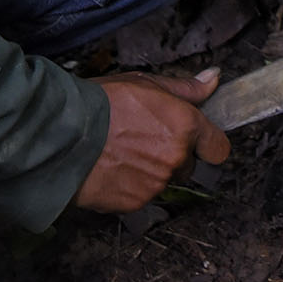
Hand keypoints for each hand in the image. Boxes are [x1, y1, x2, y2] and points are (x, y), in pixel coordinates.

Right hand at [73, 69, 229, 212]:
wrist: (64, 133)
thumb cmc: (101, 103)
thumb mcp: (145, 83)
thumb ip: (185, 88)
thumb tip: (213, 79)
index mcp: (185, 125)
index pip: (218, 148)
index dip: (208, 144)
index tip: (198, 141)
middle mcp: (176, 157)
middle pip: (188, 165)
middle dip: (173, 156)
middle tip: (144, 140)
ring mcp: (156, 183)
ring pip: (164, 181)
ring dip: (151, 171)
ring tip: (122, 152)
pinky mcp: (136, 202)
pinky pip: (142, 196)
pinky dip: (131, 186)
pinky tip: (112, 168)